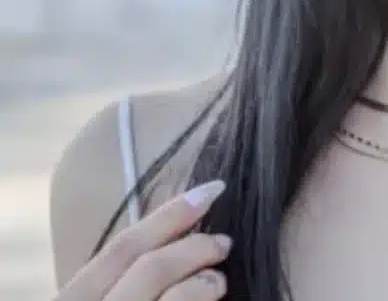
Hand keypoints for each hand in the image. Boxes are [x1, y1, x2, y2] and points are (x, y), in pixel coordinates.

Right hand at [55, 181, 231, 299]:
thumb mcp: (95, 296)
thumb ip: (116, 277)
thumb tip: (174, 237)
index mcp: (70, 300)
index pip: (121, 247)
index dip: (170, 214)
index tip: (212, 190)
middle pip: (149, 268)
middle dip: (194, 247)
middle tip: (225, 241)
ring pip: (171, 299)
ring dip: (205, 282)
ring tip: (218, 281)